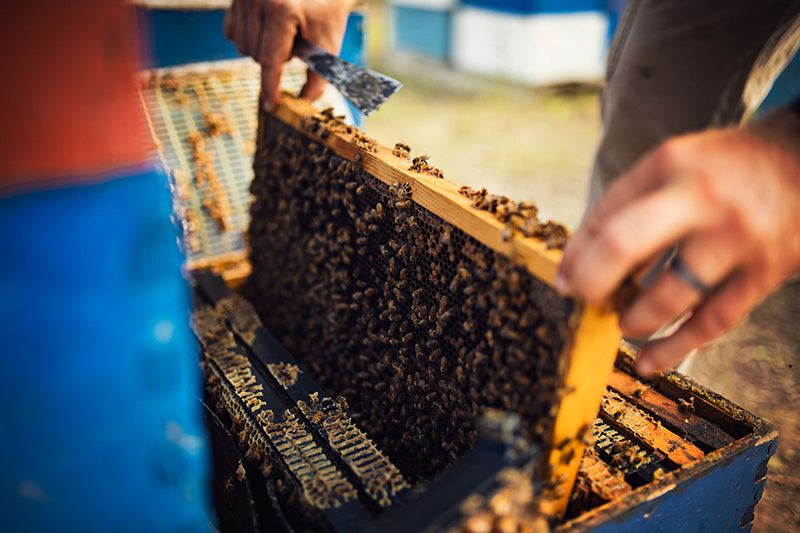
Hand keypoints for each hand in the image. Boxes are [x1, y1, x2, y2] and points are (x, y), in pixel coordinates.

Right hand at [224, 0, 353, 109]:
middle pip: (255, 55)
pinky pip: (232, 33)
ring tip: (283, 33)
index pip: (270, 59)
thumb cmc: (326, 10)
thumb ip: (318, 77)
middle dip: (276, 58)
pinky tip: (266, 27)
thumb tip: (304, 103)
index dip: (270, 86)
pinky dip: (249, 37)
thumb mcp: (328, 42)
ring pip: (242, 47)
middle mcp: (257, 0)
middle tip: (295, 42)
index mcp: (281, 10)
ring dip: (262, 49)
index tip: (271, 105)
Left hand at [557, 109, 799, 375]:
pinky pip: (712, 321)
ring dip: (636, 319)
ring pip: (670, 295)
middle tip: (580, 300)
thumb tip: (583, 258)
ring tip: (624, 325)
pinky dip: (676, 346)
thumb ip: (631, 204)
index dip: (576, 254)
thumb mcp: (674, 163)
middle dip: (591, 281)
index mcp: (669, 165)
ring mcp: (735, 238)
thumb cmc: (725, 167)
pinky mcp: (764, 273)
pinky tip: (650, 361)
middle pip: (625, 245)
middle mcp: (701, 199)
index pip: (605, 215)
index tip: (563, 280)